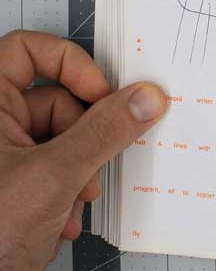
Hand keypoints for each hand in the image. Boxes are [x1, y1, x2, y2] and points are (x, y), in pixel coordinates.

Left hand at [0, 31, 166, 270]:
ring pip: (62, 138)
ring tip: (73, 201)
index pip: (26, 51)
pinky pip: (56, 167)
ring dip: (80, 171)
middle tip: (93, 162)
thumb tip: (146, 99)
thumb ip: (105, 132)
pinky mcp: (15, 184)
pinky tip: (62, 219)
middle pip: (55, 99)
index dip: (70, 65)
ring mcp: (2, 157)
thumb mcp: (54, 177)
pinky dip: (68, 190)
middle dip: (84, 136)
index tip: (102, 94)